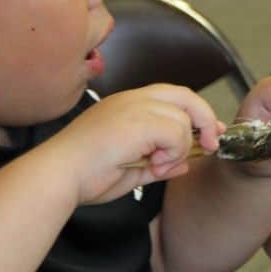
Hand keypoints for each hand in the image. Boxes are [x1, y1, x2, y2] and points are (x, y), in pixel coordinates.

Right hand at [44, 85, 223, 205]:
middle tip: (212, 144)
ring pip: (182, 119)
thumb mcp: (131, 171)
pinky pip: (176, 131)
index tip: (212, 132)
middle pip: (185, 95)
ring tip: (156, 166)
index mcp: (126, 106)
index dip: (196, 113)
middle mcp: (132, 99)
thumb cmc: (84, 176)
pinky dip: (173, 151)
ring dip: (179, 147)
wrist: (58, 175)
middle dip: (204, 118)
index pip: (172, 98)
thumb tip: (184, 164)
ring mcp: (134, 105)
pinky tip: (153, 165)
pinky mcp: (138, 118)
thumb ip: (159, 165)